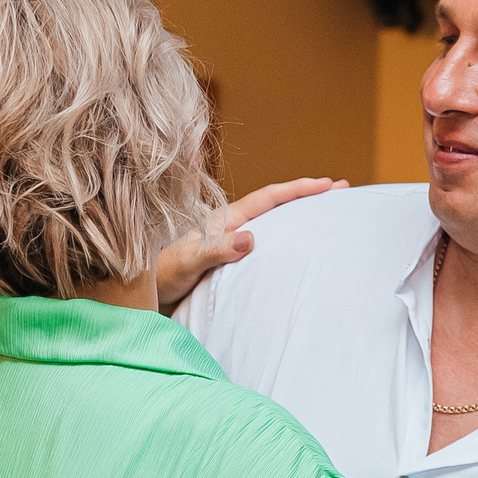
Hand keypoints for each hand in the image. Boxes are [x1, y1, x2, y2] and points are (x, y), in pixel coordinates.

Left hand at [154, 178, 346, 311]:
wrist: (137, 293)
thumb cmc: (158, 277)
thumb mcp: (186, 264)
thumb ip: (215, 251)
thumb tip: (250, 237)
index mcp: (223, 221)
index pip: (268, 198)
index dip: (298, 189)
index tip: (328, 183)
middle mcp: (229, 227)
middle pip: (275, 205)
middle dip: (306, 196)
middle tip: (340, 190)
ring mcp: (228, 243)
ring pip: (271, 222)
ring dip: (297, 216)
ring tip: (325, 215)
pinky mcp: (227, 260)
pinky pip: (264, 243)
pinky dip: (285, 237)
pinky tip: (294, 248)